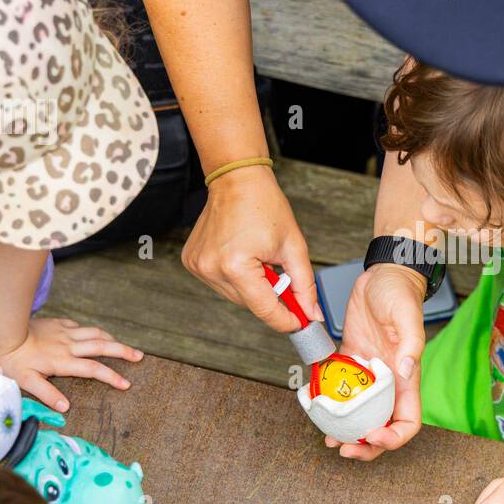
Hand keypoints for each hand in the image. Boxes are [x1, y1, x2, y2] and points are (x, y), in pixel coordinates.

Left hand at [0, 318, 142, 413]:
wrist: (6, 332)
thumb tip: (66, 407)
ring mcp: (66, 332)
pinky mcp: (60, 323)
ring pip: (95, 333)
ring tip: (124, 345)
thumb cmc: (14, 360)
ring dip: (112, 339)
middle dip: (123, 351)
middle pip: (103, 346)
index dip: (112, 377)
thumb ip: (47, 394)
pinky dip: (92, 331)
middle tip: (139, 356)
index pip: (94, 370)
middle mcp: (70, 345)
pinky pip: (81, 326)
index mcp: (64, 361)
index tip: (126, 384)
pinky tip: (94, 335)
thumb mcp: (27, 382)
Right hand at [182, 165, 320, 332]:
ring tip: (260, 258)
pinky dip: (237, 278)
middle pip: (250, 305)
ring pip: (236, 296)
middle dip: (271, 298)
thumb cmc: (265, 206)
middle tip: (284, 278)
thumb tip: (311, 314)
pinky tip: (243, 255)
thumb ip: (305, 286)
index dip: (286, 320)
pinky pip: (221, 284)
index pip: (264, 309)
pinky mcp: (192, 262)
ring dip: (253, 287)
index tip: (301, 323)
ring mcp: (198, 266)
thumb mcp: (294, 247)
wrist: (237, 180)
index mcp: (236, 266)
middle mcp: (212, 269)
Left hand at [327, 263, 426, 459]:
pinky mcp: (351, 361)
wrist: (382, 274)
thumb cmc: (399, 292)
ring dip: (347, 432)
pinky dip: (331, 406)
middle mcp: (389, 382)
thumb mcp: (406, 315)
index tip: (372, 436)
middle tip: (344, 449)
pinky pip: (341, 391)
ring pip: (360, 415)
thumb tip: (405, 372)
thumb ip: (410, 343)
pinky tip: (317, 411)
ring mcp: (369, 375)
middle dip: (366, 446)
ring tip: (330, 440)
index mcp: (407, 378)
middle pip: (382, 426)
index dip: (394, 437)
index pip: (408, 421)